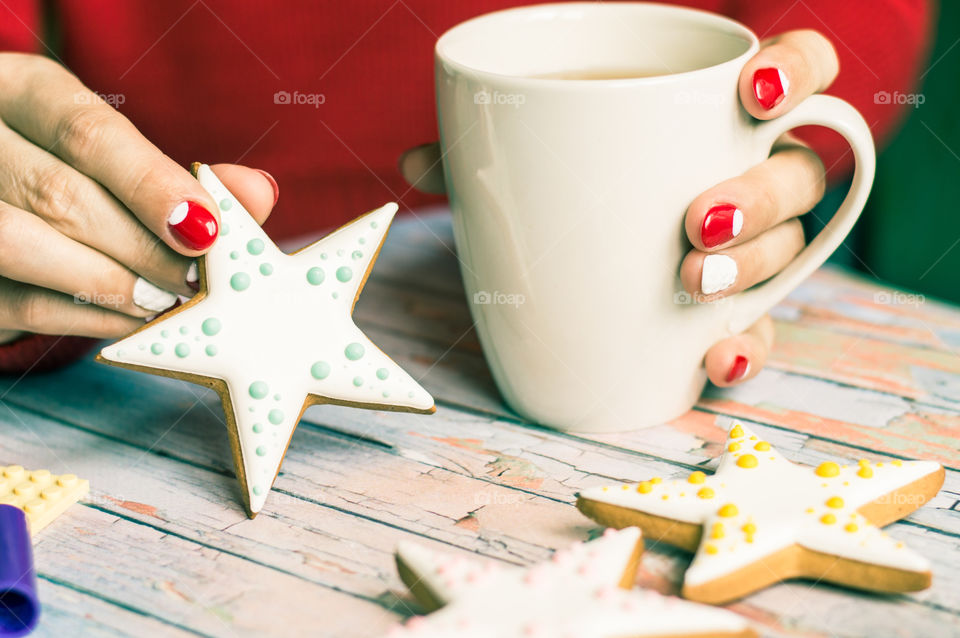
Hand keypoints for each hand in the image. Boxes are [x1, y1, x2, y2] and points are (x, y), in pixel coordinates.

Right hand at [0, 53, 277, 344]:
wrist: (3, 206)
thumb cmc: (75, 178)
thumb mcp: (119, 157)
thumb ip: (183, 176)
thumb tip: (257, 192)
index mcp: (21, 91)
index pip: (86, 131)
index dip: (150, 184)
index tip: (207, 228)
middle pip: (57, 193)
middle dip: (142, 248)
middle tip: (198, 281)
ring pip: (22, 245)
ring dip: (111, 284)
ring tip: (168, 302)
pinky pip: (18, 302)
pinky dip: (85, 318)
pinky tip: (134, 321)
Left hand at [399, 29, 838, 386]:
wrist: (572, 280)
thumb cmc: (567, 197)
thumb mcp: (525, 168)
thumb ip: (484, 157)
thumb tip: (418, 163)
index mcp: (713, 122)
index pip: (797, 73)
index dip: (795, 71)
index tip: (750, 91)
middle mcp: (751, 181)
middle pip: (798, 175)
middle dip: (761, 195)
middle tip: (697, 221)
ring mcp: (753, 253)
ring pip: (788, 251)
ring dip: (750, 267)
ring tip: (690, 281)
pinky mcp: (738, 316)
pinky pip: (763, 331)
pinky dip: (745, 347)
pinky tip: (713, 357)